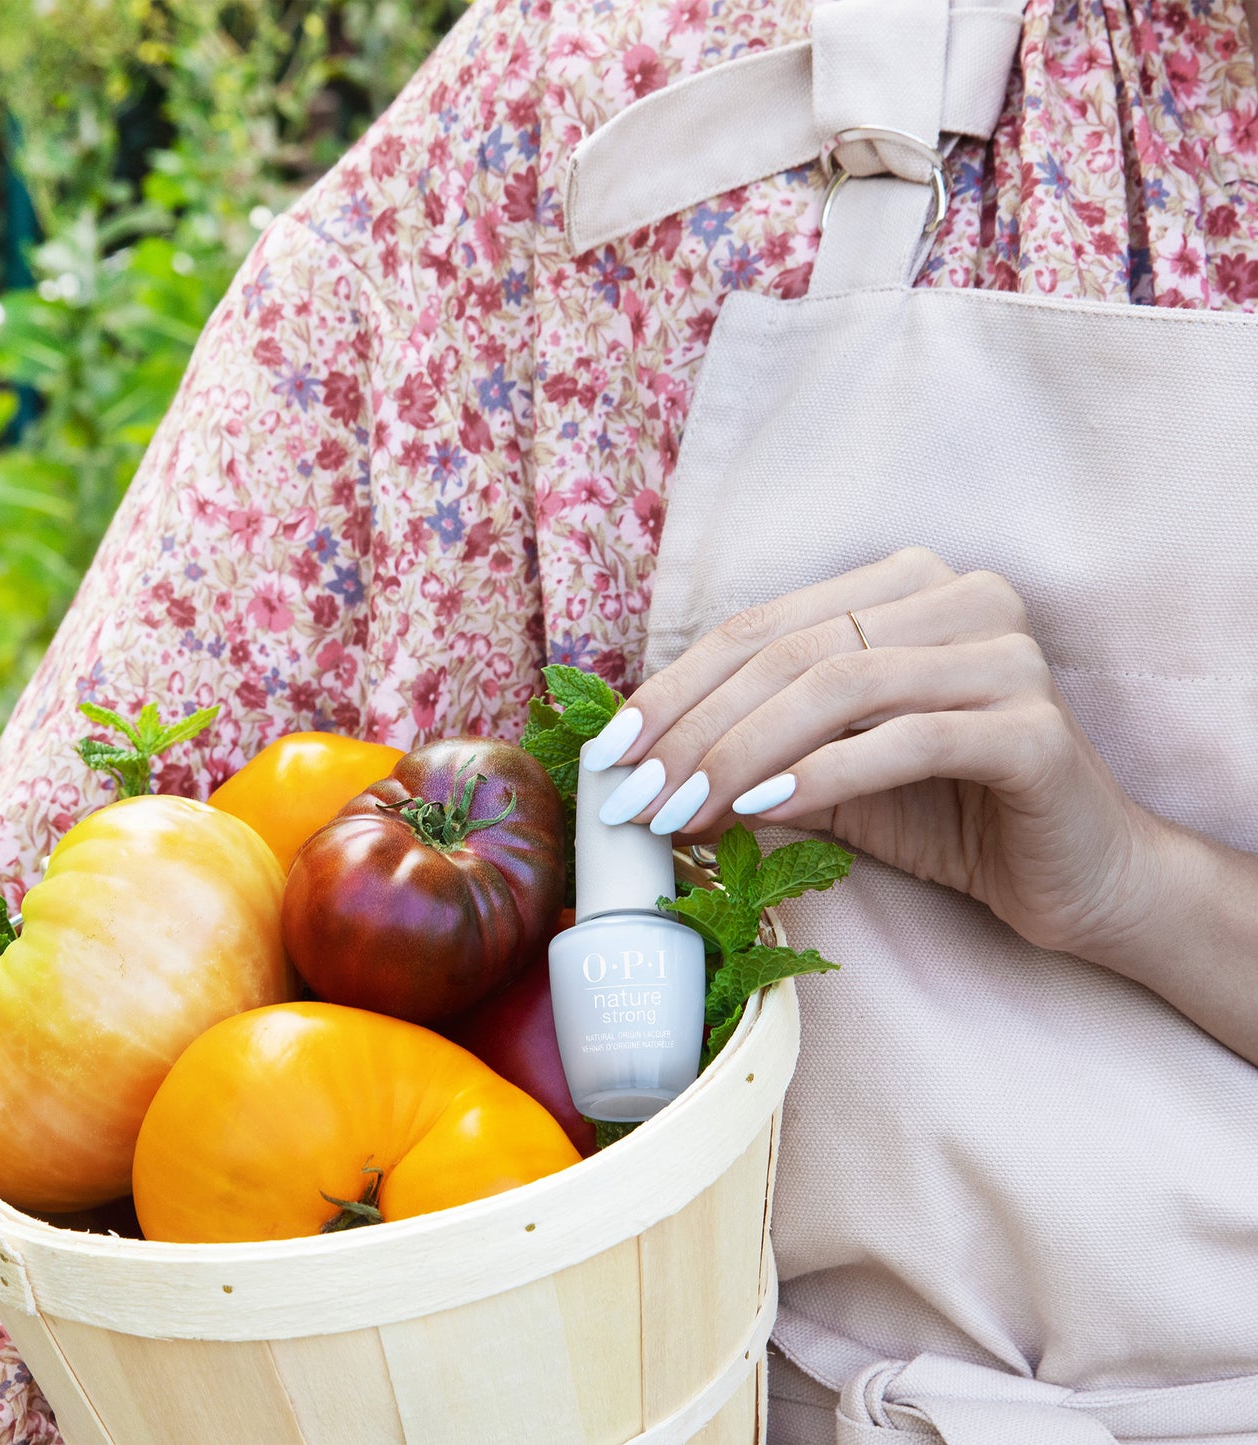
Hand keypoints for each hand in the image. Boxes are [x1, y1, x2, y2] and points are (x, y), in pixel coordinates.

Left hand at [584, 547, 1159, 966]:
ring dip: (743, 753)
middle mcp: (960, 597)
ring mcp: (1005, 655)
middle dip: (695, 728)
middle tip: (632, 796)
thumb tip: (642, 769)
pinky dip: (825, 774)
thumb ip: (755, 754)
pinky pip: (907, 738)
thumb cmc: (946, 815)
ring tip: (680, 811)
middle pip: (790, 650)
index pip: (760, 628)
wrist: (1079, 877)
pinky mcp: (1034, 727)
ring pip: (839, 684)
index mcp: (904, 588)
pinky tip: (763, 807)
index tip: (609, 754)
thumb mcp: (829, 776)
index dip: (673, 688)